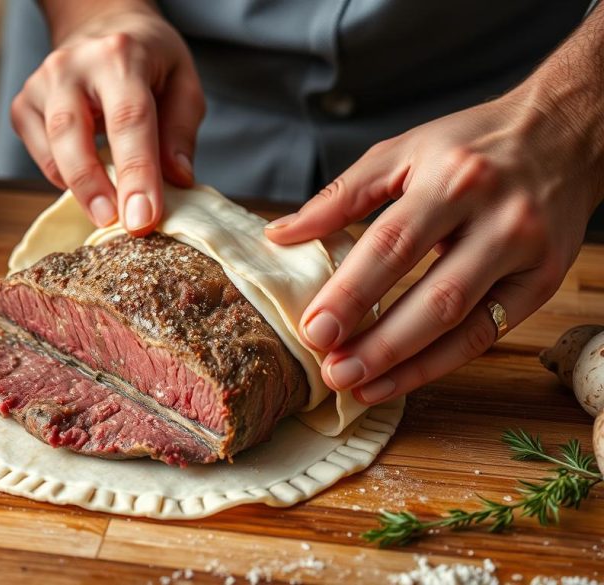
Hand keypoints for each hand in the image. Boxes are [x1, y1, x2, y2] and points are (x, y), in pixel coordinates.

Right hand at [12, 1, 204, 234]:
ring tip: (106, 213)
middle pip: (72, 133)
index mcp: (120, 55)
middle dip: (94, 187)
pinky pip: (39, 153)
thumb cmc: (149, 61)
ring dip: (79, 188)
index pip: (129, 120)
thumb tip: (176, 181)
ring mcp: (41, 84)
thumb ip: (180, 131)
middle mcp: (72, 65)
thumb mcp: (182, 81)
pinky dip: (62, 175)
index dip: (136, 173)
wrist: (101, 27)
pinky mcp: (23, 104)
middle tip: (115, 225)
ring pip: (50, 147)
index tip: (143, 218)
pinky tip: (87, 180)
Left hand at [265, 86, 603, 405]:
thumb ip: (340, 197)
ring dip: (408, 365)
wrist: (565, 132)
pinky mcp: (546, 281)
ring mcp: (528, 253)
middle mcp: (499, 217)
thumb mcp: (401, 151)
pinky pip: (489, 334)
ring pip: (465, 324)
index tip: (313, 329)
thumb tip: (279, 235)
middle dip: (379, 343)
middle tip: (332, 372)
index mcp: (453, 179)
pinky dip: (441, 363)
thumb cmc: (470, 144)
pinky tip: (400, 378)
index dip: (351, 292)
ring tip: (358, 386)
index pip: (393, 245)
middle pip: (434, 295)